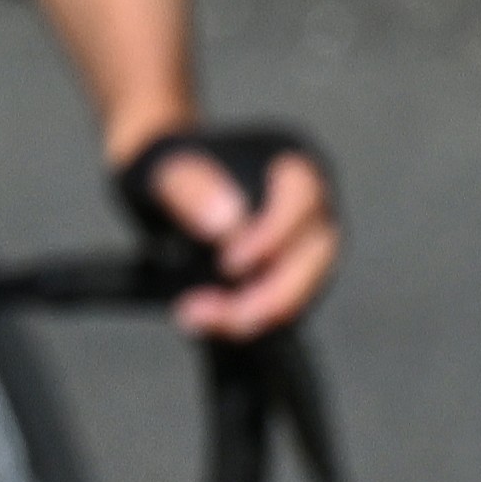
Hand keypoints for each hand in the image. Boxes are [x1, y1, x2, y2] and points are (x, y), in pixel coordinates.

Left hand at [110, 119, 341, 337]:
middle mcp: (312, 205)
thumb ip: (192, 187)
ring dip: (255, 311)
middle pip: (315, 255)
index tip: (229, 263)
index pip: (304, 200)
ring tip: (196, 317)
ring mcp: (305, 242)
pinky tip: (206, 318)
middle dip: (270, 293)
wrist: (165, 184)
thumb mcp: (164, 169)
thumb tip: (226, 224)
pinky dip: (245, 315)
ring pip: (305, 286)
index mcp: (292, 163)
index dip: (274, 235)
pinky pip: (281, 302)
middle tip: (209, 312)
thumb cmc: (169, 167)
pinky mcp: (288, 274)